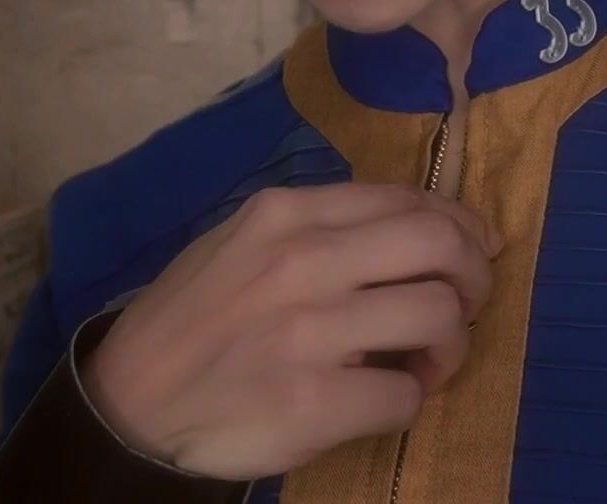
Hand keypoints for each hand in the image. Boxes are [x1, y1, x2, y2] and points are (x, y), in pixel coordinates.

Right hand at [79, 182, 502, 479]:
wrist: (129, 405)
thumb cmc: (194, 320)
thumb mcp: (242, 243)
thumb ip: (321, 227)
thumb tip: (419, 228)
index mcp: (286, 213)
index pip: (407, 200)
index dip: (459, 225)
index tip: (477, 248)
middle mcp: (301, 260)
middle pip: (439, 246)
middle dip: (475, 275)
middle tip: (469, 304)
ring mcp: (308, 331)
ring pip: (439, 316)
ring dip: (451, 344)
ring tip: (427, 361)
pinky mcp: (313, 400)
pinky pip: (405, 394)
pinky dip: (410, 399)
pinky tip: (386, 398)